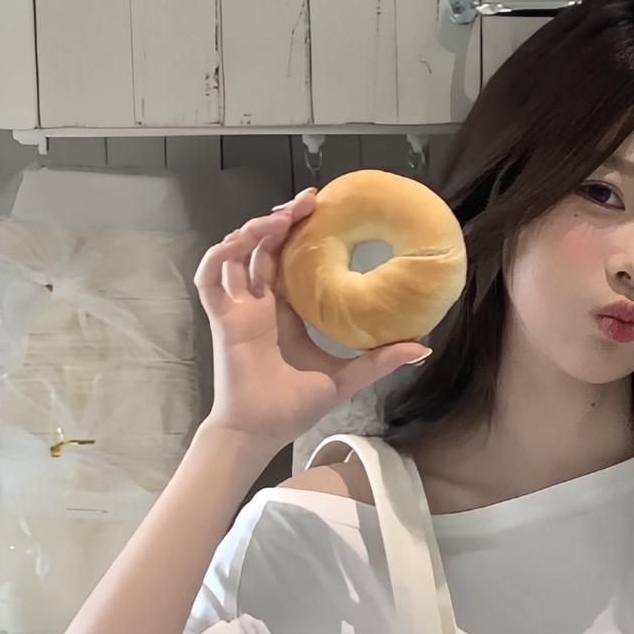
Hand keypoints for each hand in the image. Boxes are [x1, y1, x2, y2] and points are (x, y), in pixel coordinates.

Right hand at [195, 190, 430, 456]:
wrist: (261, 432)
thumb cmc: (295, 406)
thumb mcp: (345, 377)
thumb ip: (379, 360)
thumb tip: (423, 347)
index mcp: (287, 310)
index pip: (290, 259)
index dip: (302, 232)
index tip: (324, 208)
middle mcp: (262, 302)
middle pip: (265, 247)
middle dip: (281, 219)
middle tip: (308, 201)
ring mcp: (240, 308)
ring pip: (237, 254)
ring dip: (254, 230)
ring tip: (280, 219)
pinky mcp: (223, 318)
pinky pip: (210, 279)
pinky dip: (220, 256)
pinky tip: (242, 241)